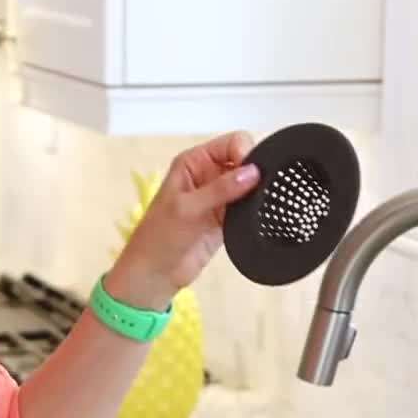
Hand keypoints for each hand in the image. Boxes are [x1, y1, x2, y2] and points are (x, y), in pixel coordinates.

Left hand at [103, 130, 259, 310]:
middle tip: (262, 188)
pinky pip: (248, 206)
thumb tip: (253, 171)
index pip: (230, 143)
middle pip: (244, 160)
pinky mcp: (227, 219)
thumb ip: (221, 189)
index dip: (245, 152)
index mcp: (194, 162)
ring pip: (249, 184)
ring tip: (262, 203)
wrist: (155, 274)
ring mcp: (219, 197)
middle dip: (255, 171)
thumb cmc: (159, 237)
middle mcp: (208, 175)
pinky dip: (255, 208)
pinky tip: (261, 214)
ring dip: (257, 191)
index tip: (253, 172)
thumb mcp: (187, 208)